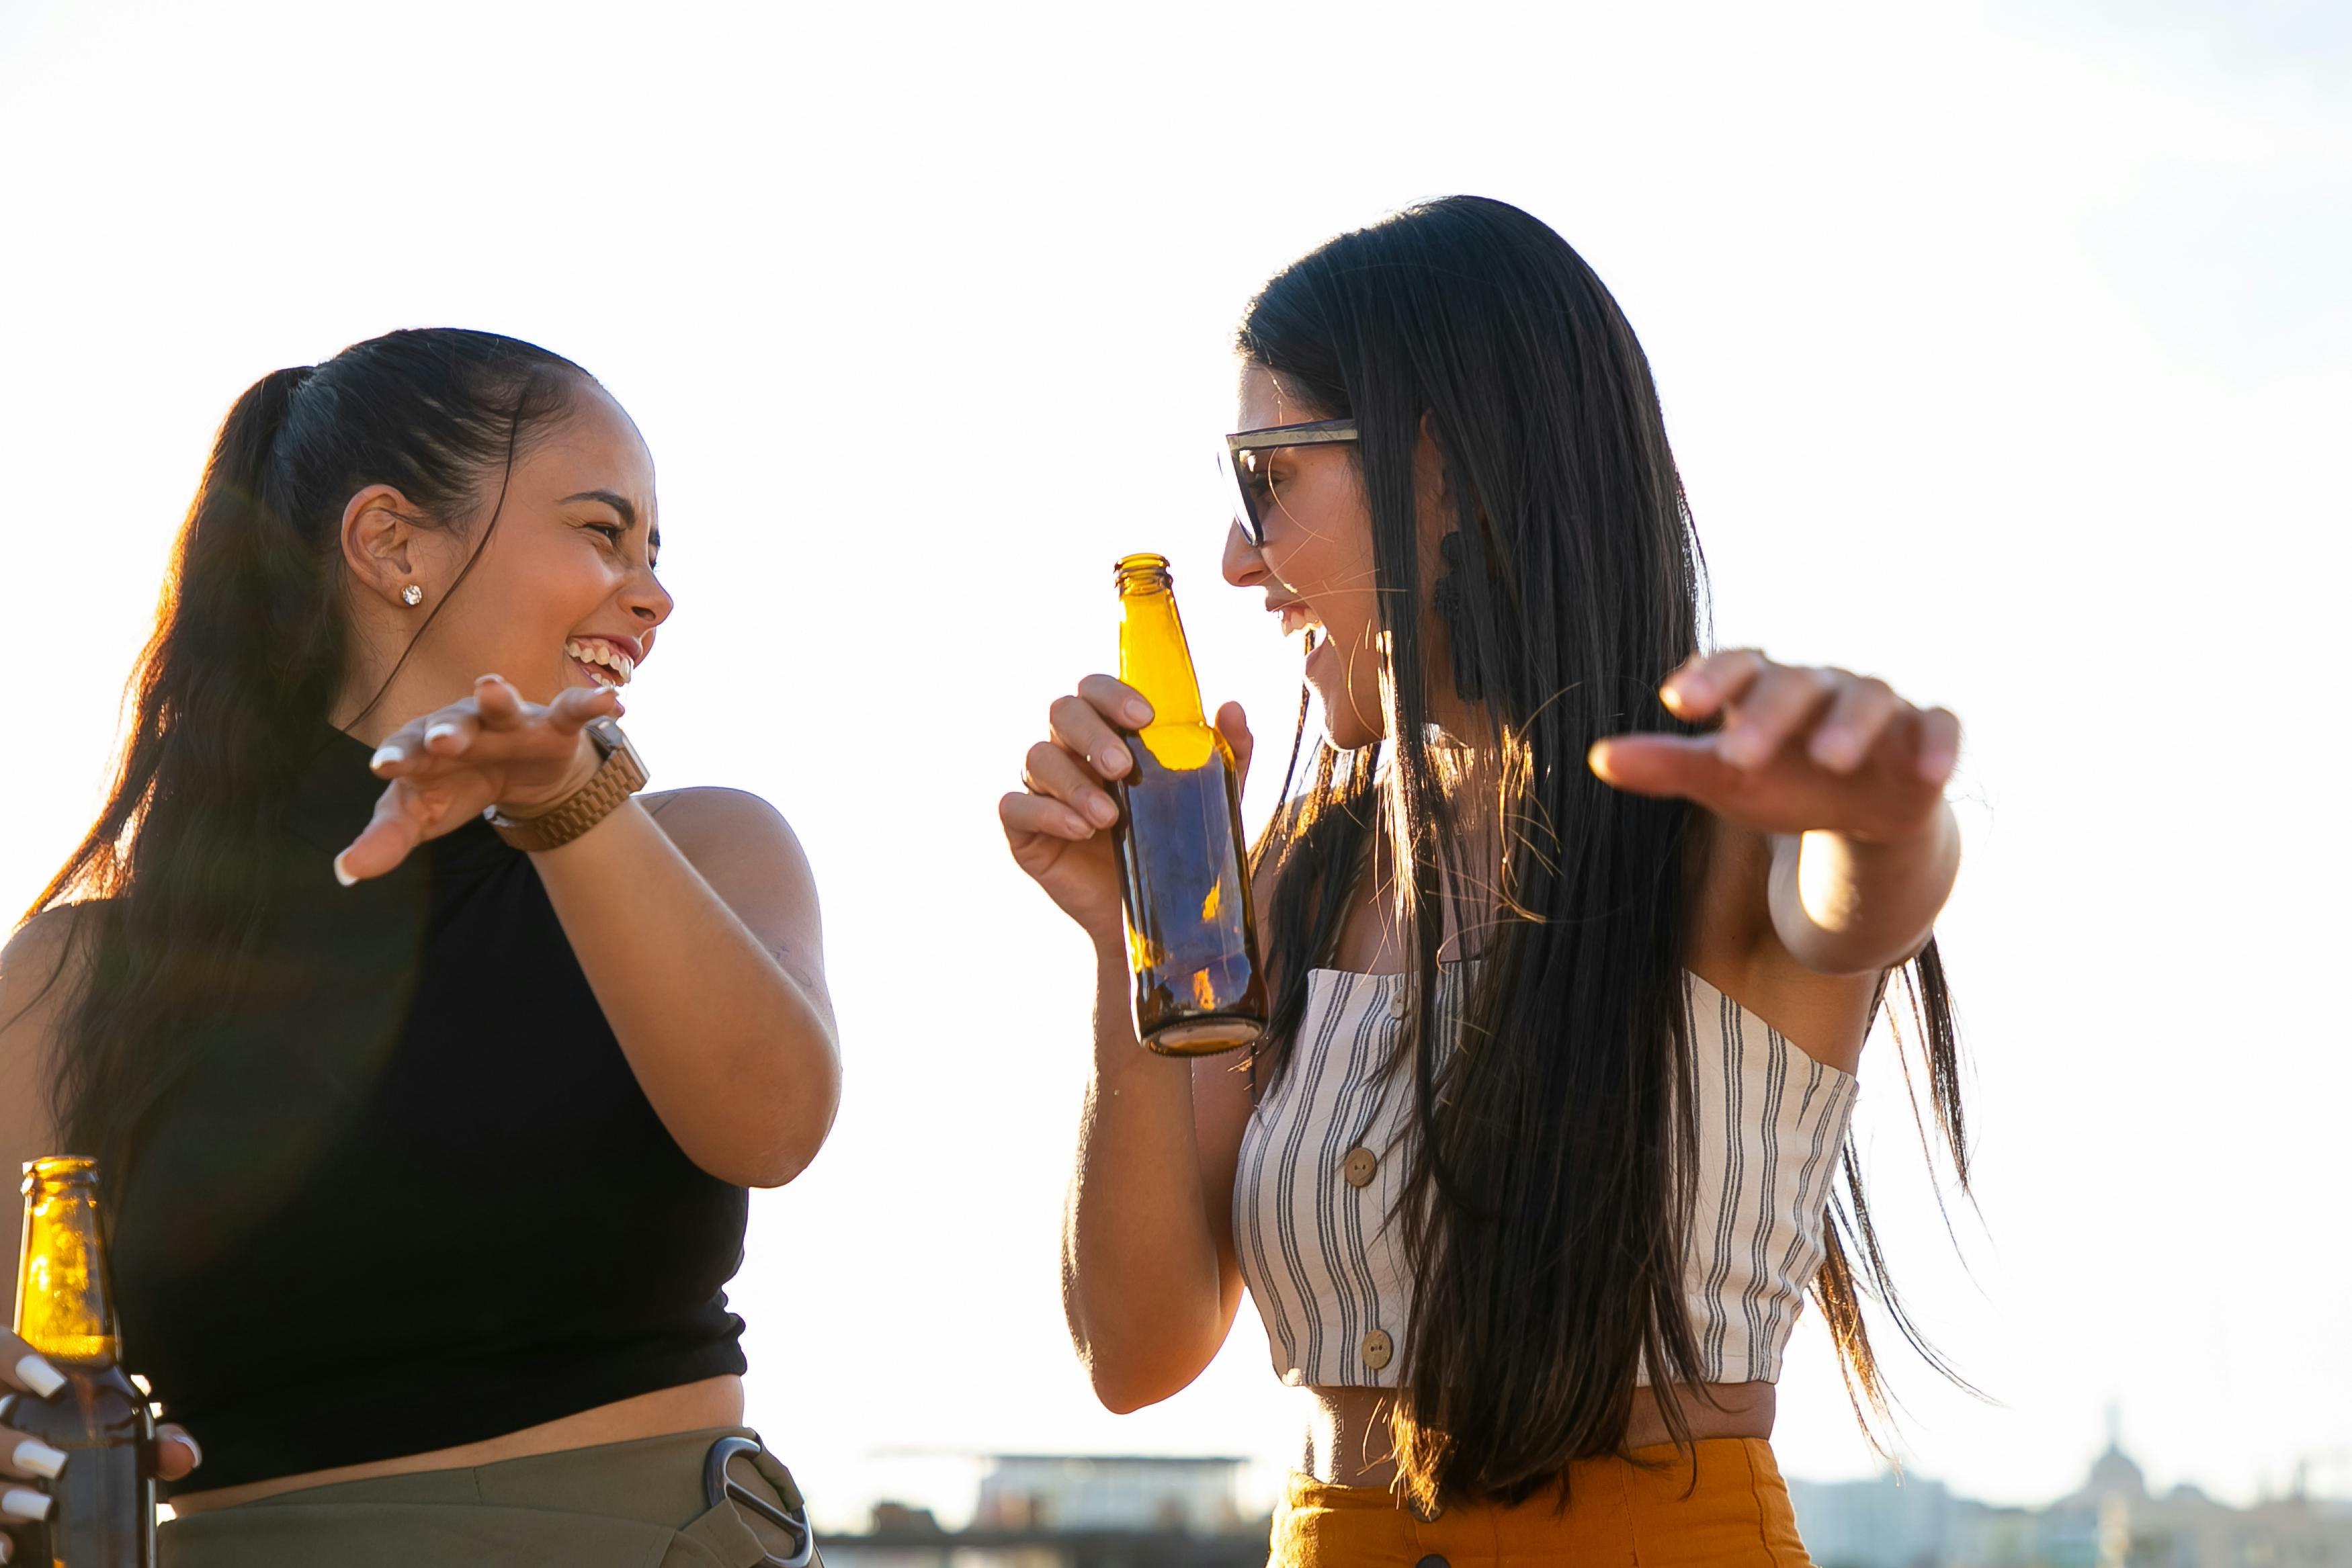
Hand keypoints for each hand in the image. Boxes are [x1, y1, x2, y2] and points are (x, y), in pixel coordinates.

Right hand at [2, 1336, 200, 1563]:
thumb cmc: (75, 1431)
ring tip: (42, 1508)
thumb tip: (183, 1454)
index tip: (54, 1386)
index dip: (15, 1359)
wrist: (44, 1457)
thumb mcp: (108, 1424)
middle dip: (10, 1443)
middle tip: (54, 1462)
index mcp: (14, 1378)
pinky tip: (8, 1549)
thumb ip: (146, 1433)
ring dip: (3, 1492)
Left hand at [335, 676, 623, 882]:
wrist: (518, 774)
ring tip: (492, 687)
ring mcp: (511, 722)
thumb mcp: (423, 815)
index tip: (383, 767)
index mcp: (424, 747)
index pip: (406, 749)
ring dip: (498, 698)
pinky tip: (610, 701)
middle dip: (447, 730)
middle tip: (441, 741)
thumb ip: (386, 839)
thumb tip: (344, 873)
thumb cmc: (457, 786)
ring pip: (503, 707)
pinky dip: (589, 703)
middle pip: (452, 724)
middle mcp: (465, 725)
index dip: (397, 756)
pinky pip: (572, 709)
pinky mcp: (554, 725)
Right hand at [1000, 677, 1253, 944]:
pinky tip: (1080, 830)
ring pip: (1037, 757)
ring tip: (1109, 817)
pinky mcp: (1025, 830)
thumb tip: (1233, 708)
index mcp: (1109, 732)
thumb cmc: (1180, 842)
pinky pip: (1015, 807)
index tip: (1144, 716)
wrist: (1160, 912)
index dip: (1112, 694)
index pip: (1095, 689)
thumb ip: (1227, 753)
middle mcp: (1070, 751)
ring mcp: (1044, 789)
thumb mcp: (1214, 798)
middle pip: (1062, 712)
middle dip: (1092, 735)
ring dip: (1073, 782)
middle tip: (1123, 768)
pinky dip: (1047, 814)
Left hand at [1587, 650, 1957, 843]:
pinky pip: (1940, 727)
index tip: (1676, 703)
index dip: (1710, 678)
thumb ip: (1667, 765)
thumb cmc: (1779, 777)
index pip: (1736, 665)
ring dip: (1850, 727)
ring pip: (1869, 700)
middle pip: (1794, 686)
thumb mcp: (1722, 777)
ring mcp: (1879, 706)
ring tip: (1831, 759)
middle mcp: (1821, 684)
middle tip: (1739, 756)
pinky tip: (1928, 773)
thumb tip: (1597, 757)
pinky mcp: (1927, 735)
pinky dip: (1937, 746)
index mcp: (1766, 685)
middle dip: (1769, 717)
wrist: (1856, 810)